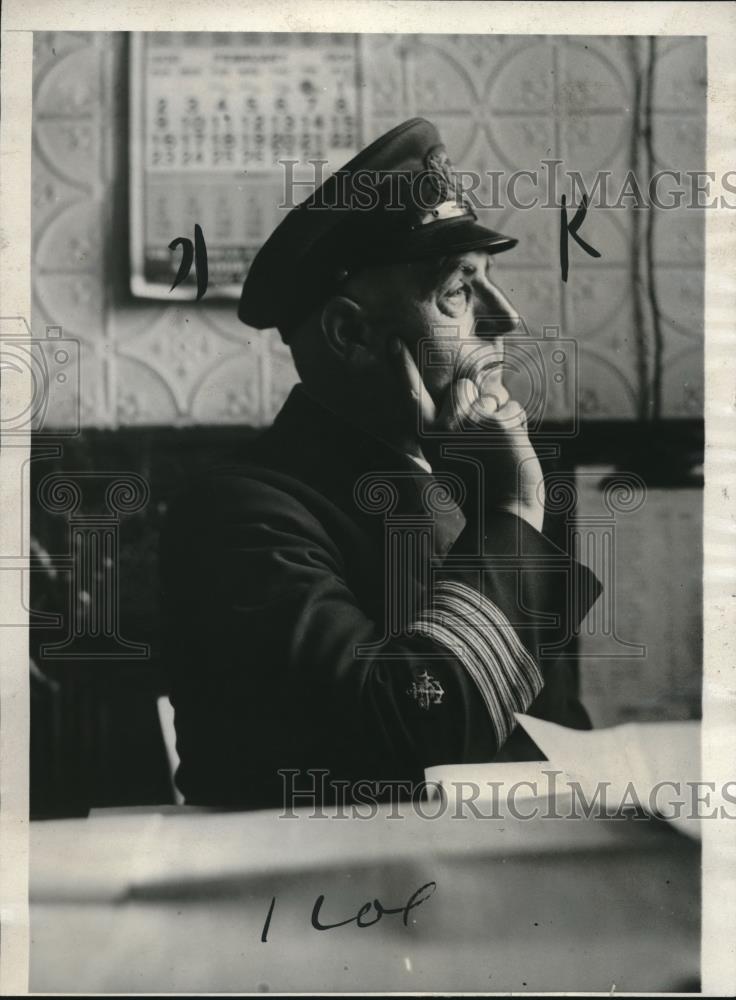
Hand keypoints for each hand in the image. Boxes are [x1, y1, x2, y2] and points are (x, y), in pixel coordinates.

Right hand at [389, 338, 544, 531]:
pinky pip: (514, 409)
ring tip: (497, 449)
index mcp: (427, 436)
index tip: (393, 341)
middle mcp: (443, 426)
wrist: (503, 513)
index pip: (412, 395)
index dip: (402, 367)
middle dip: (479, 403)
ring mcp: (470, 423)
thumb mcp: (451, 455)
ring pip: (492, 396)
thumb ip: (451, 424)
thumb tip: (472, 393)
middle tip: (482, 443)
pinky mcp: (497, 422)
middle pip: (464, 387)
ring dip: (501, 416)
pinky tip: (511, 450)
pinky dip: (518, 426)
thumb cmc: (479, 485)